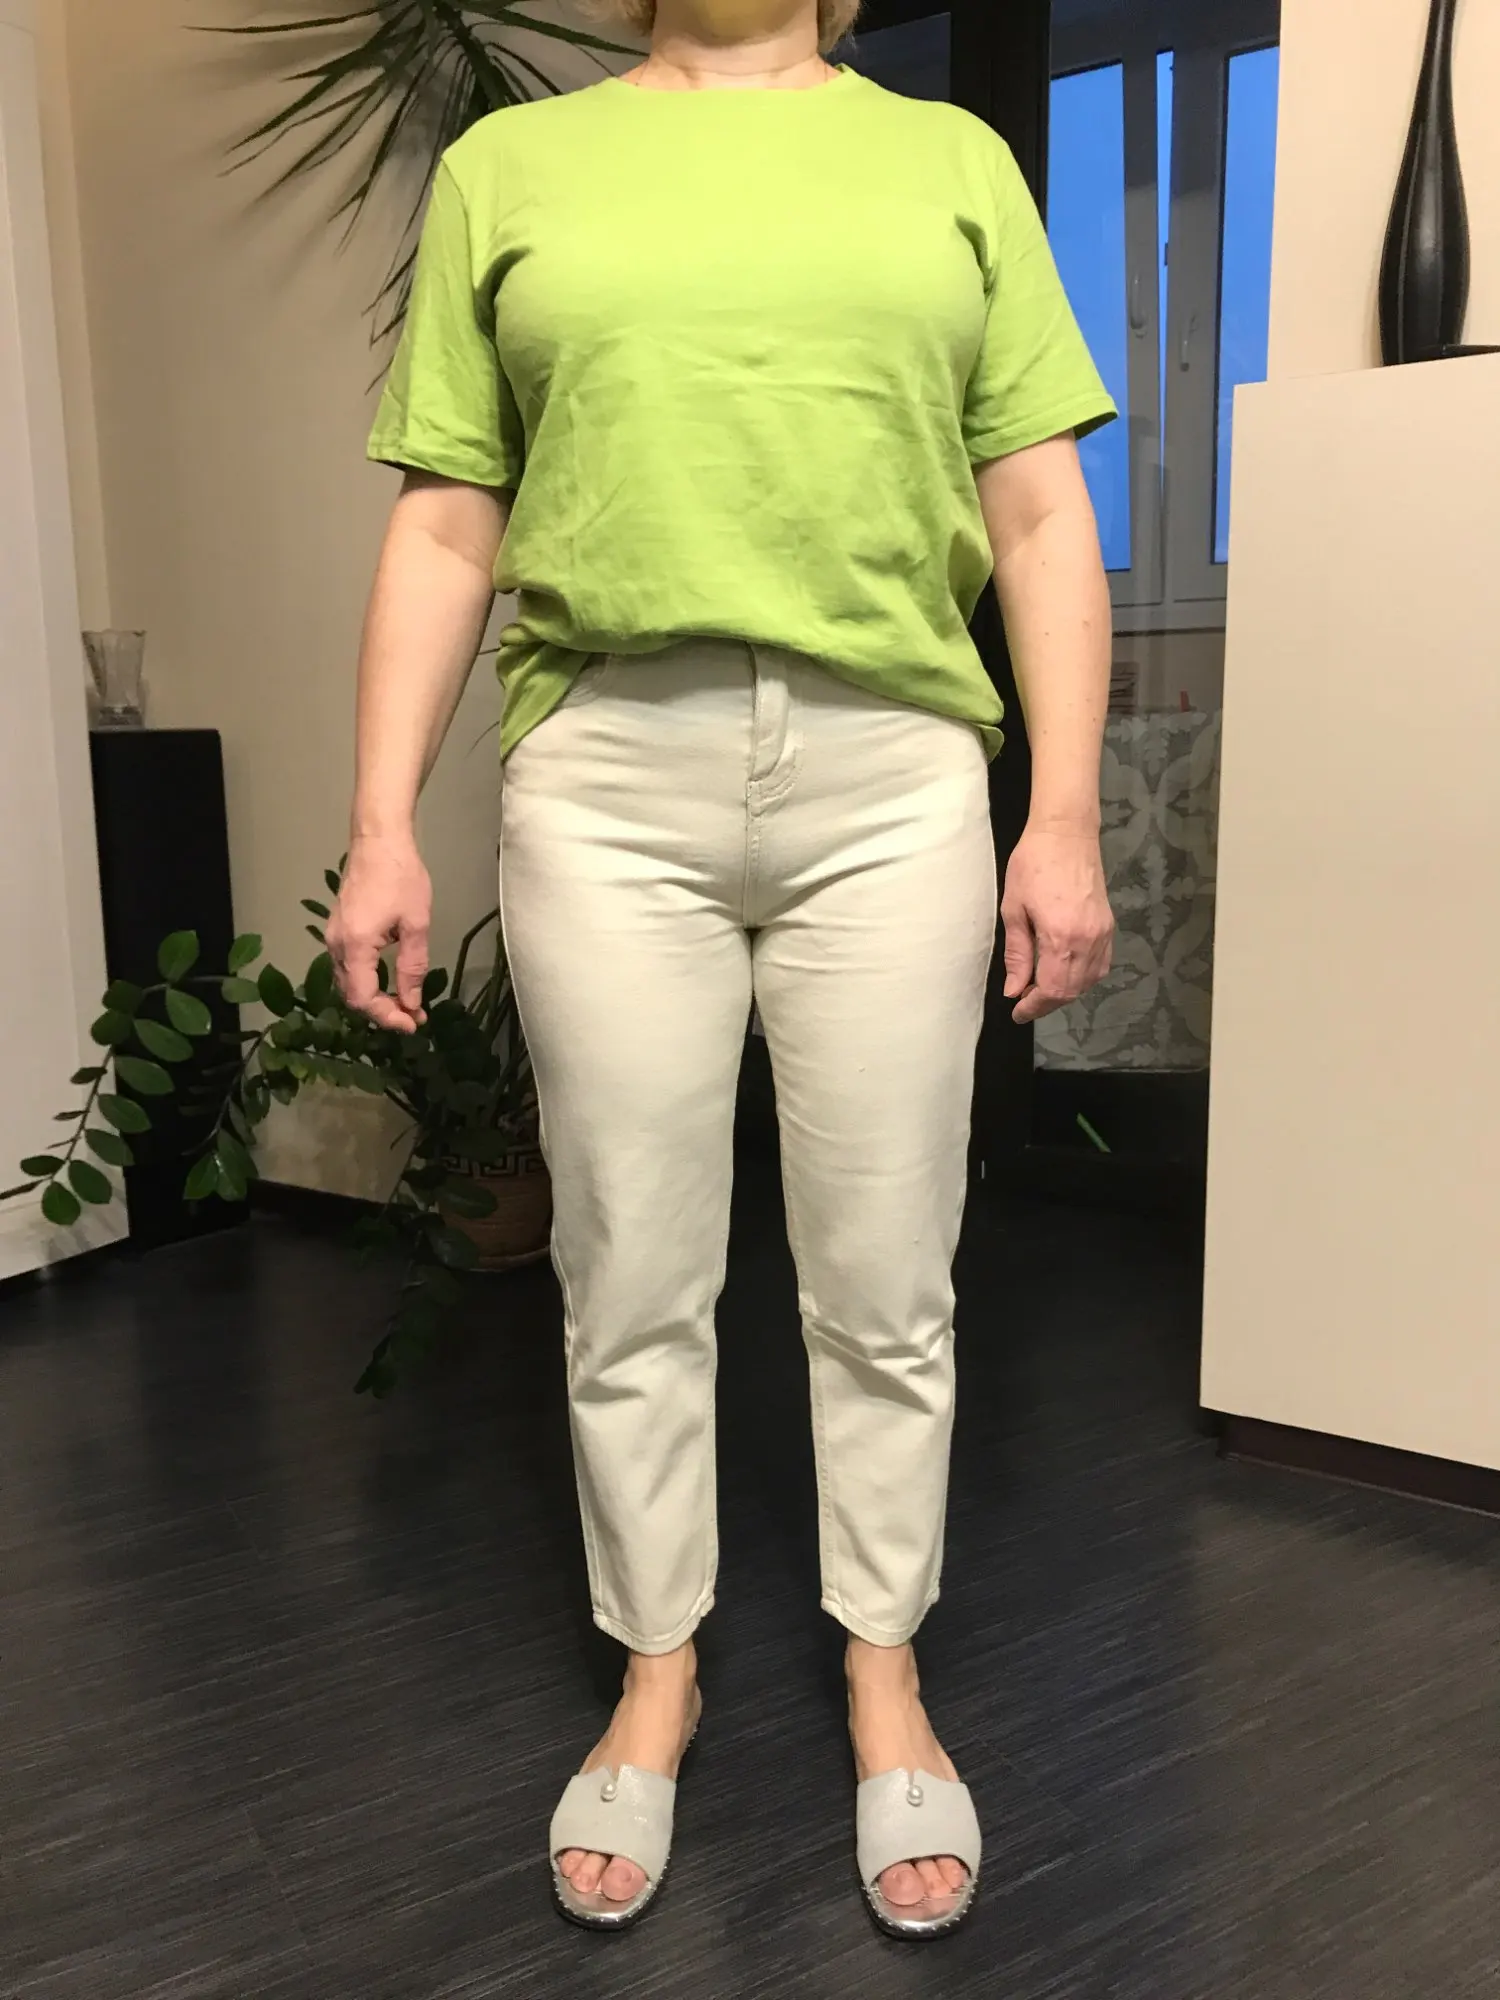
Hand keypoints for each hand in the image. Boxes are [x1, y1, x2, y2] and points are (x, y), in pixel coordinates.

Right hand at [327, 833, 431, 1033]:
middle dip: (381, 1012)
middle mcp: (335, 944)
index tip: (412, 1024)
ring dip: (374, 998)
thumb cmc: (401, 876)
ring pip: (347, 982)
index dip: (386, 1017)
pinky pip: (346, 967)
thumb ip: (412, 967)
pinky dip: (366, 981)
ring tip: (404, 1004)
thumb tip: (410, 1002)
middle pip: (351, 995)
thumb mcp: (416, 924)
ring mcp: (332, 936)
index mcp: (354, 945)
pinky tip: (389, 981)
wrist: (378, 840)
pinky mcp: (337, 929)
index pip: (362, 998)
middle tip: (412, 1017)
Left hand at [1001, 821, 1113, 1024]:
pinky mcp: (1109, 925)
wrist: (1066, 832)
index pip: (1052, 989)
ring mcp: (1102, 933)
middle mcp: (1088, 940)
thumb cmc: (1032, 864)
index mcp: (1061, 937)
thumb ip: (1017, 954)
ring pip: (1088, 981)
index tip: (1018, 1012)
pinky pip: (1101, 965)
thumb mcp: (1014, 909)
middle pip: (1072, 990)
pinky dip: (1083, 978)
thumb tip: (1014, 990)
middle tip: (1024, 1002)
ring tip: (1040, 988)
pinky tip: (1064, 973)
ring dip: (1065, 992)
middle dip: (1047, 1003)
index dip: (1034, 1007)